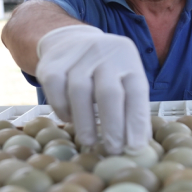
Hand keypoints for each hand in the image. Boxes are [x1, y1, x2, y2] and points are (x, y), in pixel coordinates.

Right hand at [35, 25, 151, 153]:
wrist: (70, 40)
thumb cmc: (104, 70)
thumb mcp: (123, 78)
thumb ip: (131, 107)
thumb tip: (138, 146)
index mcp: (127, 58)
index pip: (136, 92)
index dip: (137, 121)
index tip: (136, 148)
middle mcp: (104, 53)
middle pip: (109, 92)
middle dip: (113, 125)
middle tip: (113, 150)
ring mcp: (76, 56)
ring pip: (79, 92)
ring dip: (85, 123)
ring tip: (90, 141)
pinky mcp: (52, 64)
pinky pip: (56, 92)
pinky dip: (64, 110)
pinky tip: (70, 119)